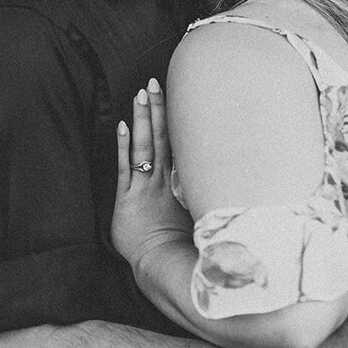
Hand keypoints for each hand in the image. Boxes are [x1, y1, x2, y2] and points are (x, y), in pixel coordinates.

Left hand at [112, 78, 193, 276]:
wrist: (161, 265)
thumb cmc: (178, 244)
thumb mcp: (193, 217)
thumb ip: (201, 197)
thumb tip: (223, 186)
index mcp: (177, 182)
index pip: (175, 142)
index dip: (172, 118)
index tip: (172, 94)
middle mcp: (162, 179)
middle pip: (160, 137)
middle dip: (157, 108)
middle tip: (154, 82)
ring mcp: (145, 186)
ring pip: (145, 146)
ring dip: (144, 119)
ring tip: (141, 94)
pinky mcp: (127, 197)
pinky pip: (127, 166)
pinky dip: (125, 145)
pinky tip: (124, 125)